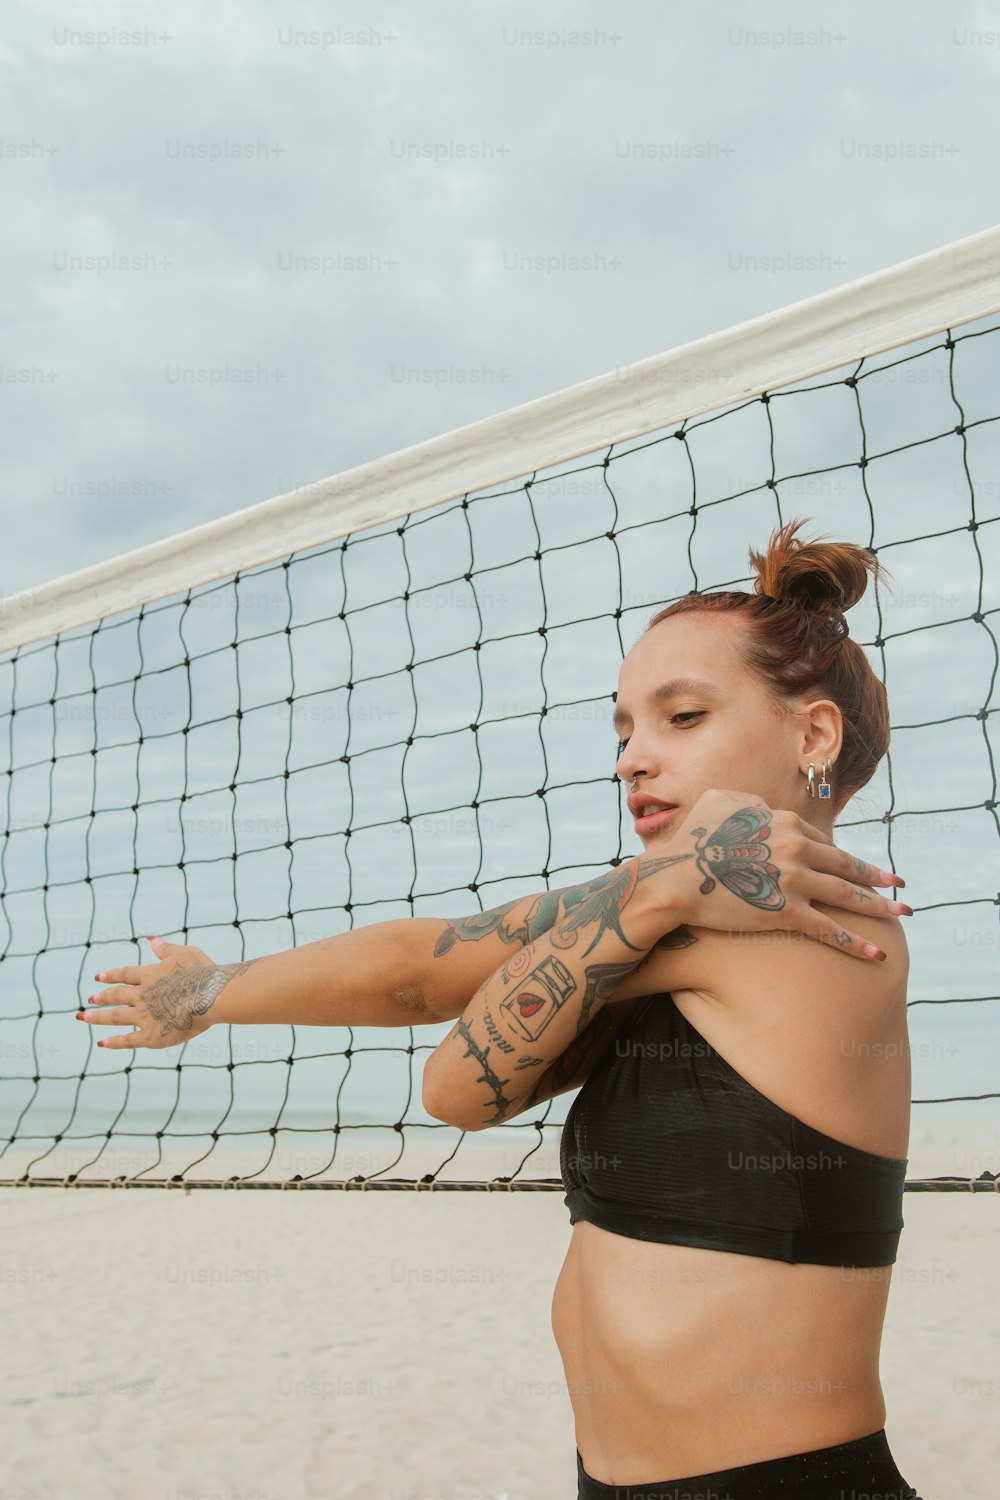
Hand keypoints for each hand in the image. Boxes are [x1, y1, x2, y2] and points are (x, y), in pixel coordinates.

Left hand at [76, 936, 224, 1050]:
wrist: (210, 996)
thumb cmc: (202, 972)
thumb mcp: (185, 953)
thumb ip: (165, 948)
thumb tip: (150, 939)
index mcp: (149, 974)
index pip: (124, 975)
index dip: (110, 975)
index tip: (98, 978)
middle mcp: (142, 995)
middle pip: (115, 996)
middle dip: (101, 997)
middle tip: (90, 999)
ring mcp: (144, 1016)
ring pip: (115, 1017)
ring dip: (98, 1017)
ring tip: (83, 1017)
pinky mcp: (152, 1036)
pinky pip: (128, 1040)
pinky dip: (114, 1042)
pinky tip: (102, 1043)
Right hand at [638, 788, 909, 961]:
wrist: (675, 879)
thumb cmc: (691, 841)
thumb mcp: (719, 803)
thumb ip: (749, 802)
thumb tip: (764, 808)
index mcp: (785, 822)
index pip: (822, 841)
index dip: (838, 856)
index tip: (853, 866)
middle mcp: (797, 849)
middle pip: (846, 865)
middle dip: (877, 875)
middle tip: (897, 883)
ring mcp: (795, 882)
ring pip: (847, 895)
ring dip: (878, 905)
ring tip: (900, 913)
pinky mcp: (787, 913)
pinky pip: (830, 930)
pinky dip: (857, 942)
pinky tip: (877, 952)